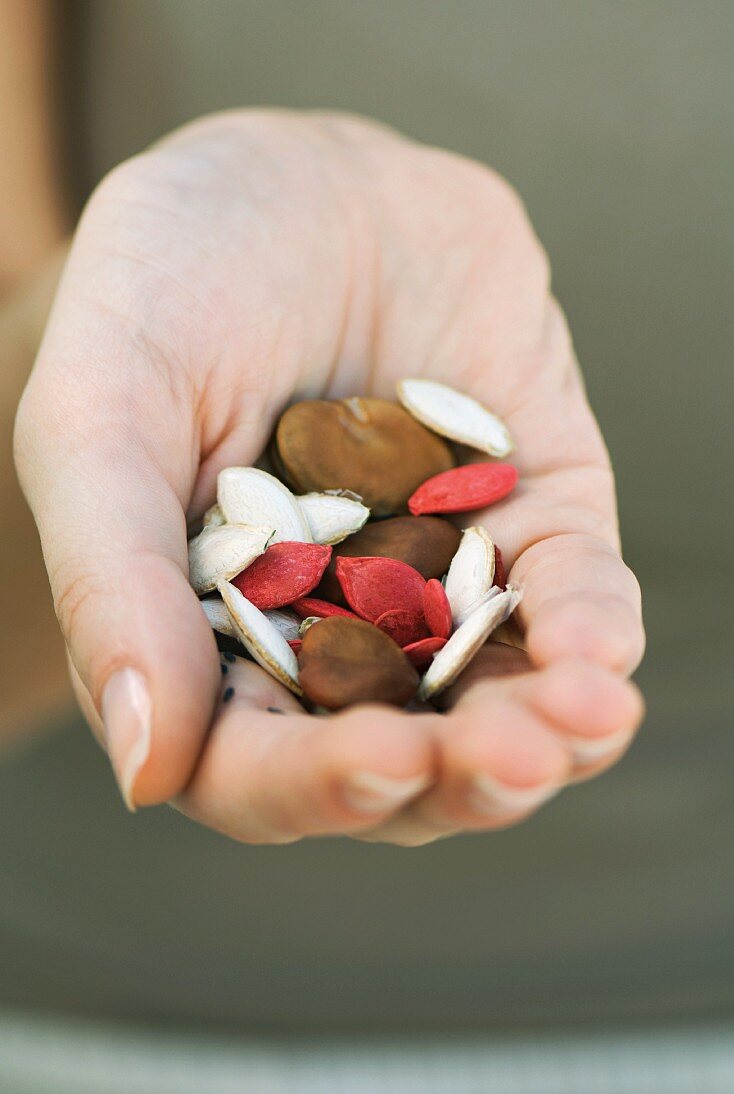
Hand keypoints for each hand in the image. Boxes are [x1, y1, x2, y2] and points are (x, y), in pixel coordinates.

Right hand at [14, 111, 644, 843]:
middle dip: (456, 775)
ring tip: (581, 722)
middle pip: (398, 757)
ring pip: (497, 699)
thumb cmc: (166, 290)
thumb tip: (144, 771)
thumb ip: (112, 580)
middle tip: (507, 759)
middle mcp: (332, 632)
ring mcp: (441, 579)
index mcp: (212, 640)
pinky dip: (593, 623)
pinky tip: (603, 649)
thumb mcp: (105, 412)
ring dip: (547, 733)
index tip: (376, 766)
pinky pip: (570, 591)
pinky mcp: (530, 512)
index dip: (314, 787)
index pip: (255, 766)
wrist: (292, 183)